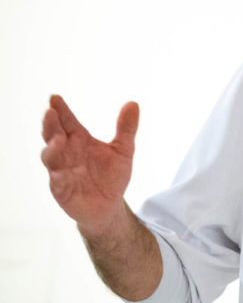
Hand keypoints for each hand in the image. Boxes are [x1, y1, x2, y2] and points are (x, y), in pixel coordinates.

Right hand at [41, 95, 139, 236]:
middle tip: (50, 112)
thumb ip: (126, 128)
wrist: (110, 205)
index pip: (68, 121)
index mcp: (80, 140)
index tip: (55, 97)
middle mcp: (67, 152)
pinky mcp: (61, 188)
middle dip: (50, 124)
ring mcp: (61, 170)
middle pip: (54, 134)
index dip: (61, 110)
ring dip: (52, 147)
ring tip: (58, 139)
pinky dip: (58, 174)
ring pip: (50, 156)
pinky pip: (57, 180)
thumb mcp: (123, 150)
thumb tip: (133, 103)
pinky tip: (60, 171)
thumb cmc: (112, 176)